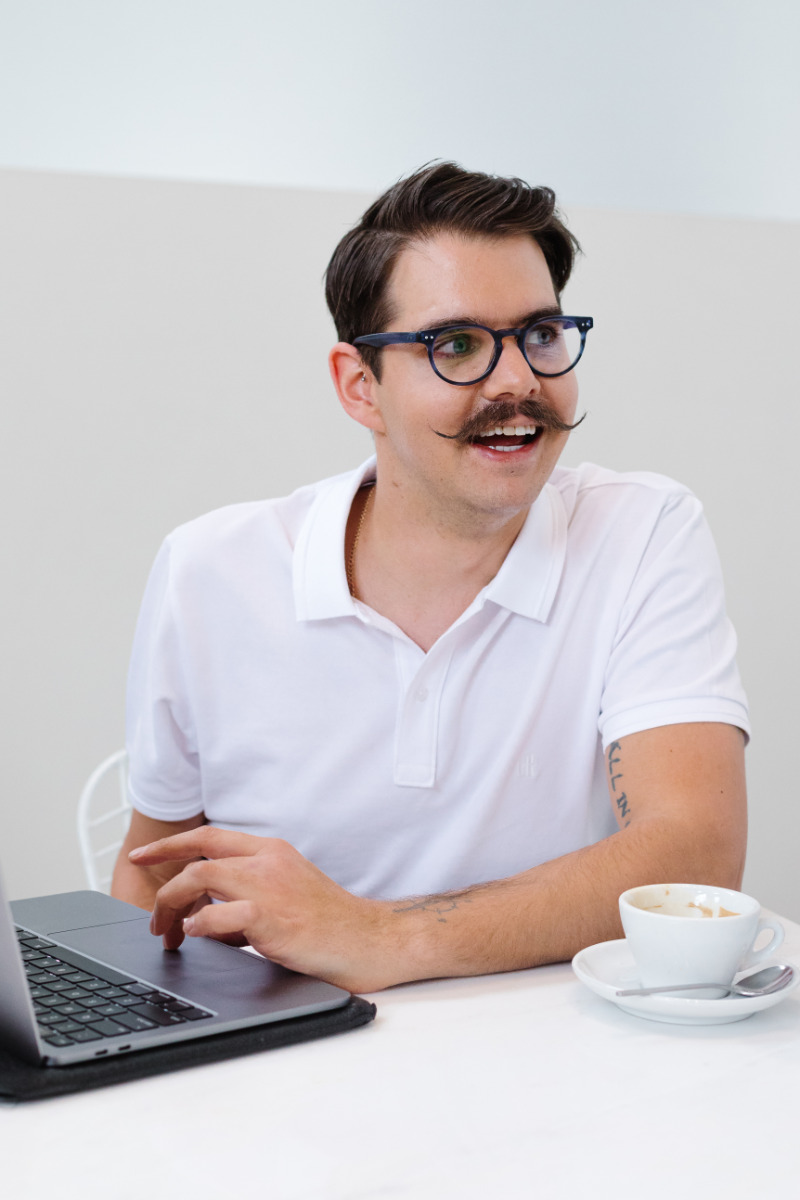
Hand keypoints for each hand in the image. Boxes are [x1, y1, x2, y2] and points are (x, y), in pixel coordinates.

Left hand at [129, 827, 392, 991]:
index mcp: (271, 850)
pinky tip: (197, 937)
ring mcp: (269, 887)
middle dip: (163, 885)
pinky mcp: (272, 918)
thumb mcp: (286, 890)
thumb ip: (249, 889)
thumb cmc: (329, 922)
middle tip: (153, 918)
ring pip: (199, 880)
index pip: (209, 836)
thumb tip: (206, 912)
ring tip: (169, 935)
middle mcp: (268, 861)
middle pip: (197, 858)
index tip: (143, 857)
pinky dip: (198, 927)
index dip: (170, 845)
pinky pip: (218, 917)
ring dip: (173, 908)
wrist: (368, 939)